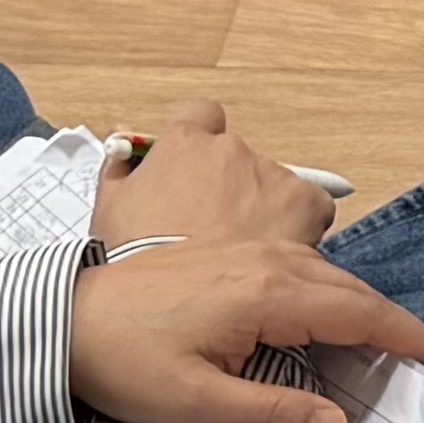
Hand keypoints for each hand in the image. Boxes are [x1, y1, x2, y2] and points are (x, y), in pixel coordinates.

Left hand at [64, 237, 423, 422]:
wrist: (60, 320)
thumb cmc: (121, 363)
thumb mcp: (196, 404)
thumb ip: (274, 414)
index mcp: (269, 293)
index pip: (363, 314)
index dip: (410, 340)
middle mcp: (267, 262)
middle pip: (354, 291)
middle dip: (397, 325)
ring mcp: (247, 253)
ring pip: (330, 275)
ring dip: (365, 307)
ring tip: (389, 345)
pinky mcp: (228, 258)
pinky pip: (302, 269)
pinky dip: (333, 294)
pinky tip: (329, 316)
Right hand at [91, 98, 335, 252]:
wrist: (171, 307)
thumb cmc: (135, 265)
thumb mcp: (111, 210)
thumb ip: (121, 169)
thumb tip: (123, 141)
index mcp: (183, 144)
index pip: (201, 115)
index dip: (203, 141)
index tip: (200, 171)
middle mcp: (230, 150)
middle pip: (241, 163)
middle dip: (235, 192)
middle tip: (219, 234)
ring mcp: (269, 174)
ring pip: (277, 187)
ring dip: (266, 211)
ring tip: (246, 258)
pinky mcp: (303, 203)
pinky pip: (313, 209)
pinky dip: (302, 229)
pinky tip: (276, 262)